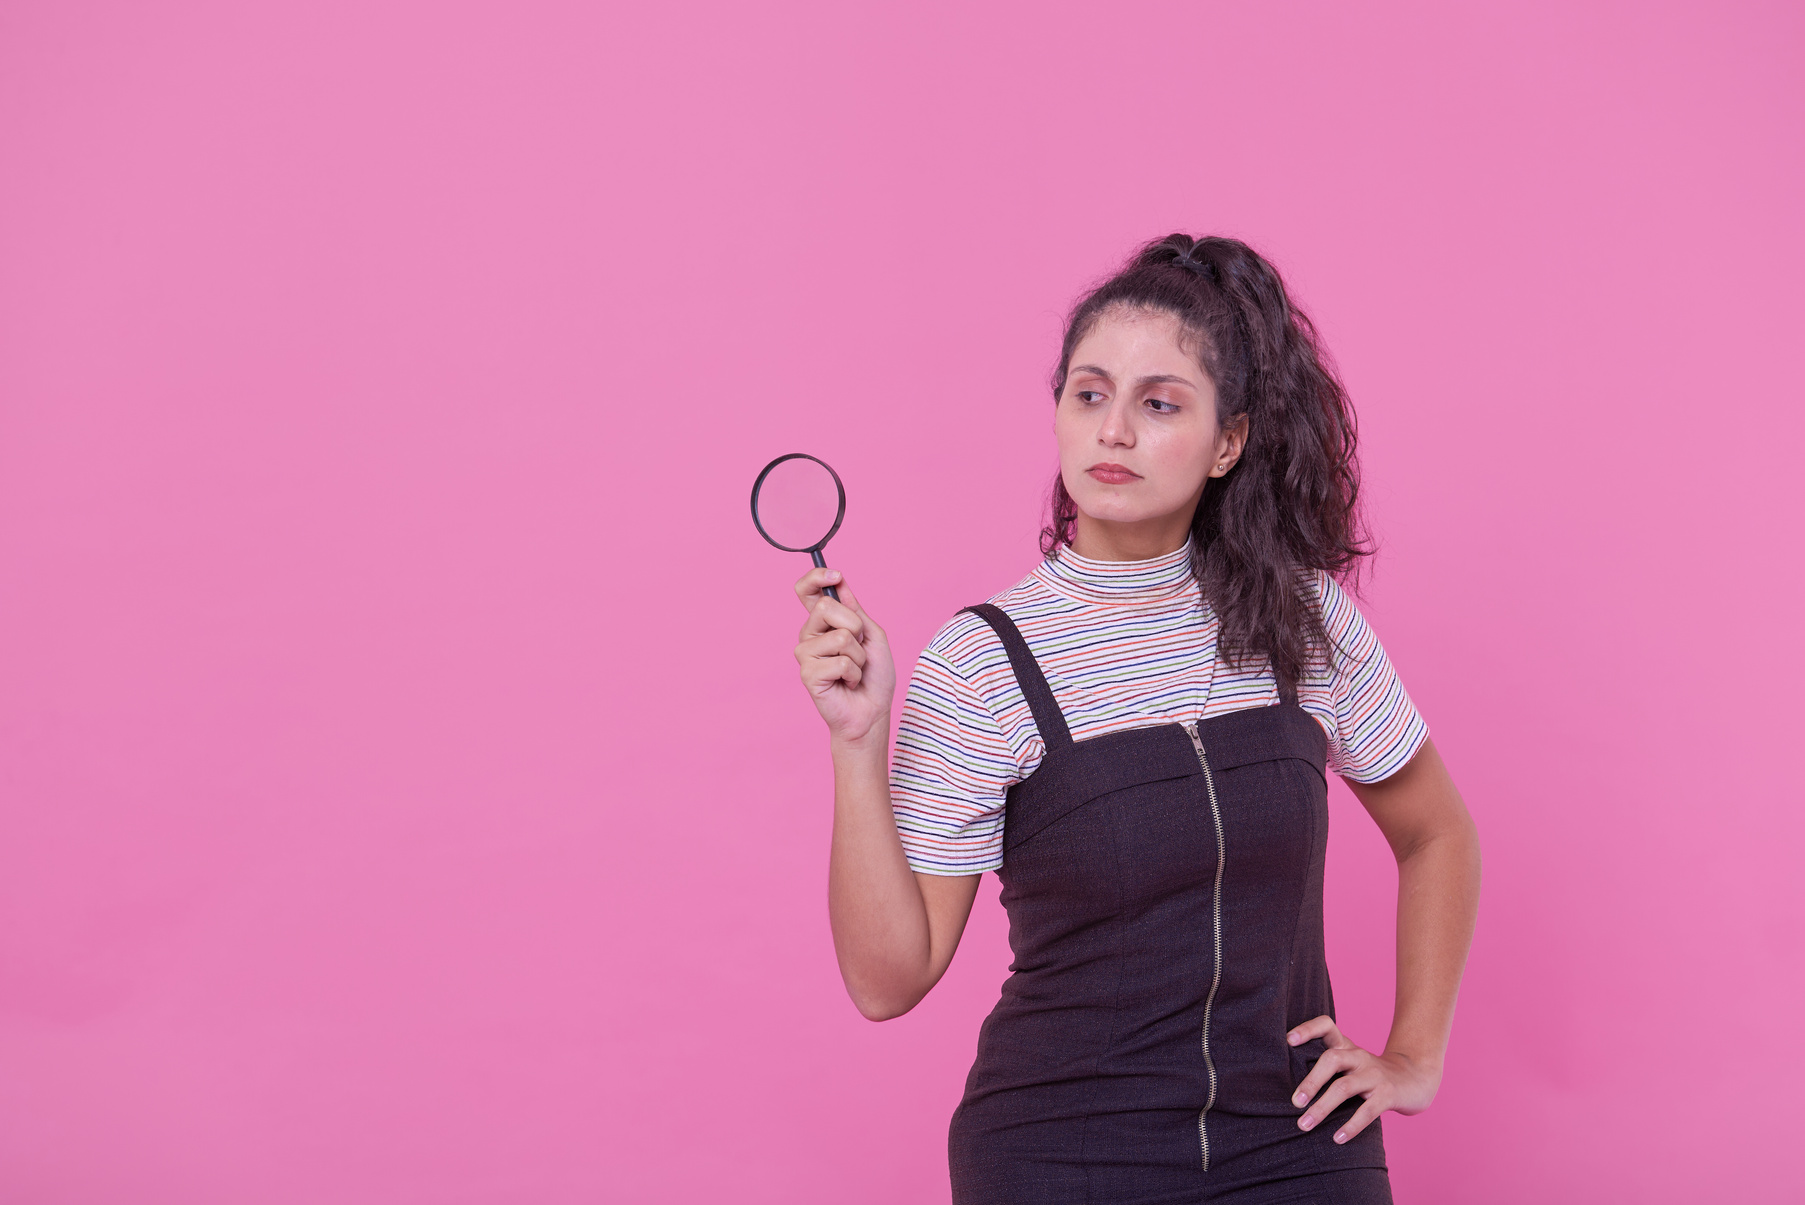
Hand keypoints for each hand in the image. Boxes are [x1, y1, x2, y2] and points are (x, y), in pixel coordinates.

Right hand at [793, 568, 895, 745]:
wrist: (872, 712)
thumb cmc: (874, 677)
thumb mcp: (872, 635)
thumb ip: (856, 610)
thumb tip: (839, 583)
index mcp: (823, 623)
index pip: (806, 591)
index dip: (815, 578)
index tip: (835, 575)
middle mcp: (809, 635)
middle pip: (824, 607)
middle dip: (855, 626)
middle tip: (859, 648)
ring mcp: (805, 654)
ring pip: (840, 636)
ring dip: (858, 655)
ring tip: (855, 670)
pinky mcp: (808, 674)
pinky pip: (841, 660)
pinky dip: (853, 673)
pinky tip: (847, 683)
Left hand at [1287, 1016, 1440, 1143]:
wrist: (1415, 1079)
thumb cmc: (1372, 1075)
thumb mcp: (1351, 1063)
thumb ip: (1327, 1067)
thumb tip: (1290, 1088)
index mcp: (1347, 1047)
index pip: (1327, 1026)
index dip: (1307, 1029)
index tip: (1288, 1040)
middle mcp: (1359, 1057)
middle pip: (1331, 1059)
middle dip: (1310, 1081)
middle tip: (1295, 1102)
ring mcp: (1374, 1075)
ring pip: (1344, 1087)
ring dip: (1322, 1107)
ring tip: (1304, 1125)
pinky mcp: (1388, 1094)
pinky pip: (1367, 1111)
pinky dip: (1350, 1126)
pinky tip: (1337, 1138)